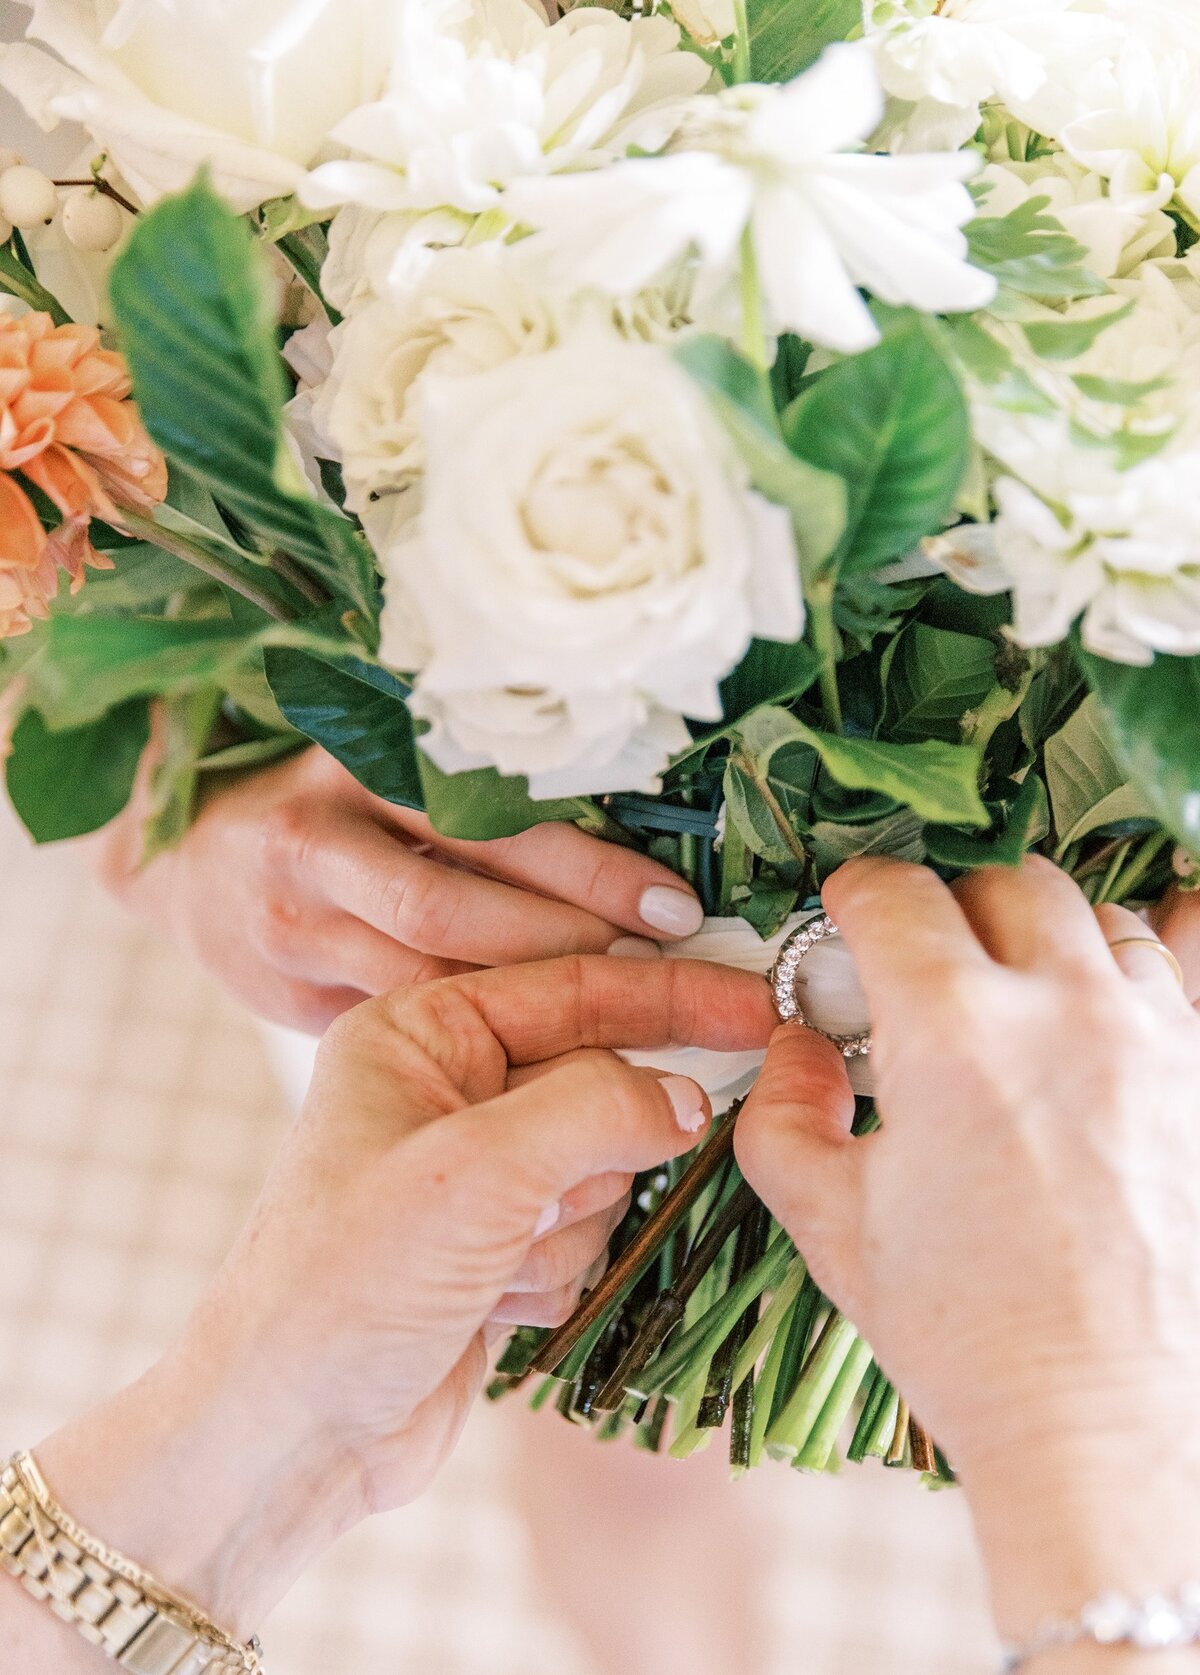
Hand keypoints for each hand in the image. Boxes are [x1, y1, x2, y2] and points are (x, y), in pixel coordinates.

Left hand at [22, 954, 774, 1660]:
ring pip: (604, 1169)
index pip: (577, 985)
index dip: (675, 995)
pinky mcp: (496, 1245)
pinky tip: (484, 1306)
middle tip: (552, 1196)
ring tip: (486, 1268)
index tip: (762, 1007)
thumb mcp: (476, 1173)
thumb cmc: (346, 1282)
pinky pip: (585, 1233)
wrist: (289, 1436)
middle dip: (594, 1152)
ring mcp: (475, 1172)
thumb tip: (689, 1100)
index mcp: (419, 1031)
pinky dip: (554, 1275)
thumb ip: (597, 1109)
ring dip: (565, 1228)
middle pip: (601, 1082)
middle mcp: (448, 1088)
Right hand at [92, 743, 705, 1031]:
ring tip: (621, 1020)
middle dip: (569, 946)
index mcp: (351, 767)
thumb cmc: (322, 809)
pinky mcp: (287, 997)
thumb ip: (473, 801)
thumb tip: (623, 853)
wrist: (182, 861)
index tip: (673, 905)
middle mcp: (314, 846)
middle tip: (663, 972)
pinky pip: (400, 1024)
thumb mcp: (383, 769)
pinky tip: (550, 1057)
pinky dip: (476, 1046)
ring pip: (424, 982)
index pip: (486, 820)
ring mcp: (292, 929)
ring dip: (530, 1008)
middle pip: (454, 908)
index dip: (586, 868)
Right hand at [735, 857, 1199, 1649]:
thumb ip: (782, 1114)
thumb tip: (798, 1046)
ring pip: (1095, 915)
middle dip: (950, 908)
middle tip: (926, 967)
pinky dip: (1135, 962)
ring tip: (1016, 993)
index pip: (894, 895)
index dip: (854, 899)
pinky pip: (1179, 962)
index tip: (848, 922)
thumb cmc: (967, 1333)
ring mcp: (1153, 1033)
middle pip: (1000, 883)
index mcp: (953, 1031)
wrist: (1108, 1422)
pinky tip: (1103, 1004)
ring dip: (1043, 934)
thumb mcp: (830, 1225)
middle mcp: (1061, 1007)